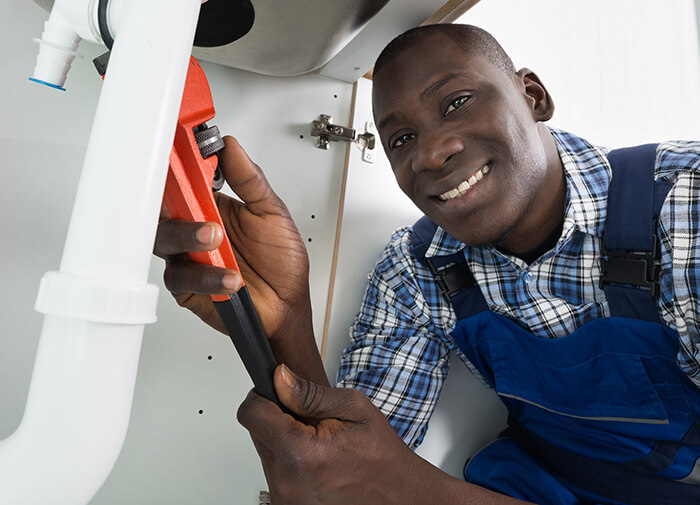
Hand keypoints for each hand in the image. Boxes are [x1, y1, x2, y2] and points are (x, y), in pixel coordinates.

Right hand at [154, 136, 310, 342]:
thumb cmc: (281, 264)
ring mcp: (190, 256)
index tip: (187, 151)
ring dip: (189, 237)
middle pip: (167, 206)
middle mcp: (197, 228)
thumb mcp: (272, 213)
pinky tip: (230, 277)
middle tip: (198, 199)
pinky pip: (182, 276)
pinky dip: (205, 275)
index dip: (183, 163)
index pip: (189, 178)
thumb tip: (230, 147)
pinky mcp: (187, 285)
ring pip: (166, 239)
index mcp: (215, 206)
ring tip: (216, 239)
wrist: (286, 307)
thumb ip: (249, 180)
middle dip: (177, 200)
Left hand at [237, 365, 432, 504]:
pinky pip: (273, 469)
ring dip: (283, 438)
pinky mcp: (285, 503)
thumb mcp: (353, 408)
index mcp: (303, 454)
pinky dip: (288, 458)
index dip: (264, 395)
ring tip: (317, 441)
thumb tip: (279, 377)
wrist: (395, 493)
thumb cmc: (380, 454)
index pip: (252, 414)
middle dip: (277, 417)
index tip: (281, 393)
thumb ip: (309, 394)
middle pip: (255, 431)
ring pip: (264, 449)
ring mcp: (285, 497)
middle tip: (311, 420)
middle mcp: (287, 481)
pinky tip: (314, 457)